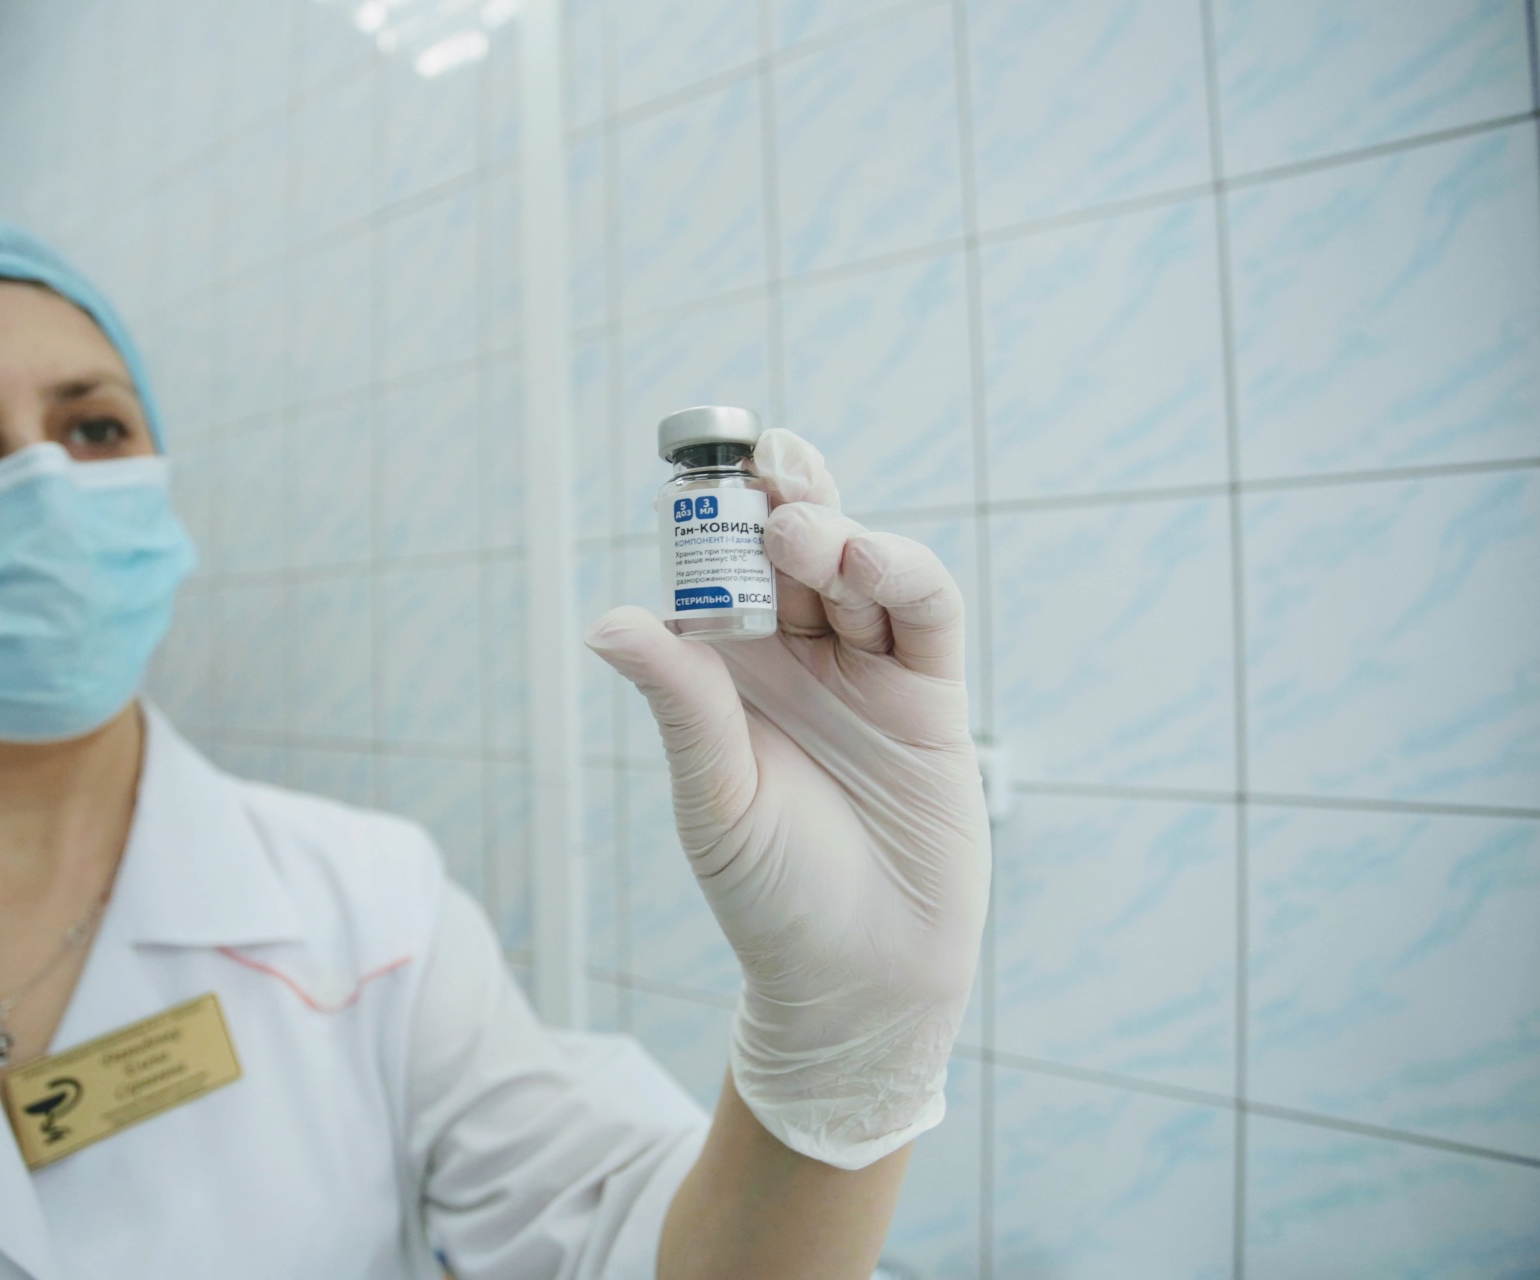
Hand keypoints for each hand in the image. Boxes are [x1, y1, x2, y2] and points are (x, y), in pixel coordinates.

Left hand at [585, 430, 991, 1169]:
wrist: (860, 980)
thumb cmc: (770, 896)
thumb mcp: (713, 798)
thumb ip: (681, 704)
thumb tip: (608, 621)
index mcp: (728, 674)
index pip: (718, 571)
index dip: (712, 517)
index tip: (698, 471)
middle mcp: (797, 659)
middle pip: (791, 551)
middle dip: (780, 500)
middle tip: (766, 468)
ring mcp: (867, 672)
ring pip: (858, 568)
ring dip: (835, 531)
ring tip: (804, 531)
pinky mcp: (932, 696)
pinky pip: (924, 614)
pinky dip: (901, 573)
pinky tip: (865, 560)